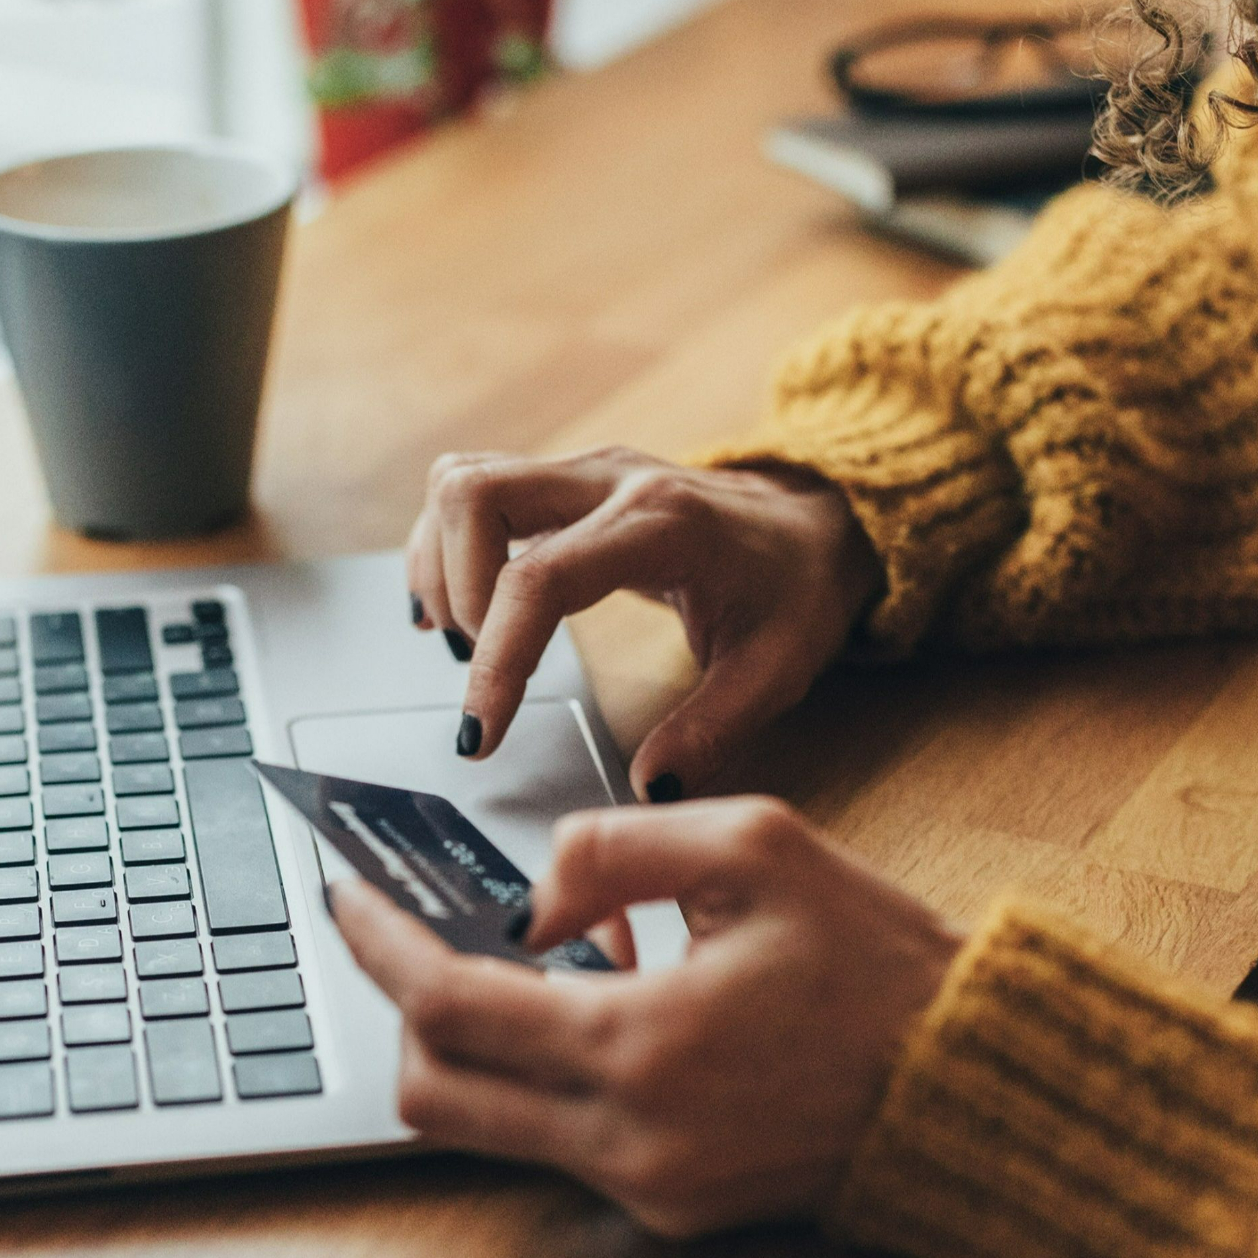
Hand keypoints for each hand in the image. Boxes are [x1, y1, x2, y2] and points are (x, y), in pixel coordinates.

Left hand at [330, 797, 960, 1237]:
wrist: (973, 1084)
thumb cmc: (879, 962)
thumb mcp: (755, 846)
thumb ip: (612, 847)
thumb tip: (529, 899)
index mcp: (641, 1044)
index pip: (448, 1005)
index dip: (379, 946)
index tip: (346, 898)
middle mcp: (629, 1137)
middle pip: (433, 1094)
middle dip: (405, 1008)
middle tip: (419, 936)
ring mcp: (647, 1187)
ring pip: (485, 1127)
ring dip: (480, 1043)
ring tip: (543, 961)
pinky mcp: (672, 1209)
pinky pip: (558, 1143)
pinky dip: (548, 1075)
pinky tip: (607, 1008)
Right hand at [406, 446, 877, 799]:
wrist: (816, 523)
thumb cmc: (795, 590)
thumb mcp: (777, 671)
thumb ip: (712, 731)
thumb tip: (648, 787)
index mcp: (663, 524)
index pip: (540, 578)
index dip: (497, 659)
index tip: (481, 732)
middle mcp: (610, 479)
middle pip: (475, 494)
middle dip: (454, 591)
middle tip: (479, 665)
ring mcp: (582, 470)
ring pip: (461, 481)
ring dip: (441, 564)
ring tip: (468, 639)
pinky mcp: (563, 480)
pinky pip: (472, 489)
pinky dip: (446, 546)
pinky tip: (458, 608)